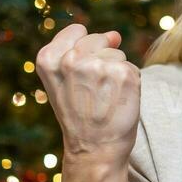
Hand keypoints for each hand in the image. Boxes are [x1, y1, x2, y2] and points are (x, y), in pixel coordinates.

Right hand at [35, 23, 140, 168]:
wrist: (95, 150)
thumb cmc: (79, 117)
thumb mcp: (62, 82)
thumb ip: (80, 52)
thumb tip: (115, 34)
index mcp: (49, 59)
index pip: (77, 31)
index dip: (84, 50)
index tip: (80, 76)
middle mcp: (72, 59)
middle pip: (99, 39)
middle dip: (102, 60)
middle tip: (93, 92)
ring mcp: (99, 66)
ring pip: (117, 54)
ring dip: (116, 73)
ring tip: (104, 99)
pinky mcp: (124, 74)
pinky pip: (132, 67)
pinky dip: (130, 83)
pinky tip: (118, 101)